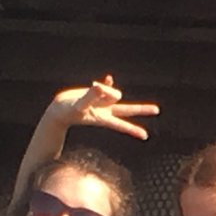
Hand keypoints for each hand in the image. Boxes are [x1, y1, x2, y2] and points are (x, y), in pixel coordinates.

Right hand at [44, 75, 158, 140]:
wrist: (58, 110)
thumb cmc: (67, 111)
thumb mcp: (80, 105)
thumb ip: (92, 96)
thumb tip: (103, 87)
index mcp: (104, 118)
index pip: (122, 124)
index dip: (133, 130)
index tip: (145, 136)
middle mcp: (106, 111)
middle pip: (127, 110)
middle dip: (142, 110)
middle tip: (157, 110)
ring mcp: (101, 102)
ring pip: (114, 95)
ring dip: (107, 89)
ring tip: (93, 89)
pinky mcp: (95, 94)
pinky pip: (105, 86)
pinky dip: (107, 83)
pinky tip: (109, 78)